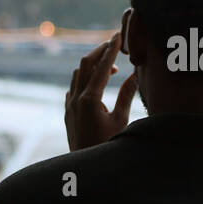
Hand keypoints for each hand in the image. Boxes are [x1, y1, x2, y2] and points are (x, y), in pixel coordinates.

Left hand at [65, 32, 138, 150]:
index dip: (110, 49)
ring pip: (77, 74)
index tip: (117, 35)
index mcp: (90, 100)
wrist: (87, 168)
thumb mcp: (120, 120)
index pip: (101, 67)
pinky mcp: (68, 112)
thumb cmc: (107, 145)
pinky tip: (96, 83)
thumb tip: (134, 75)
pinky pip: (73, 86)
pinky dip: (84, 78)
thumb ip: (126, 95)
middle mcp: (76, 99)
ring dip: (92, 65)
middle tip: (113, 43)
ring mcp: (69, 105)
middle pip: (85, 64)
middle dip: (99, 51)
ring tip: (110, 66)